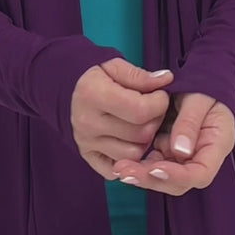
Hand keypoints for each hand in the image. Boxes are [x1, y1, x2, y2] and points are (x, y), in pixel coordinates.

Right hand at [71, 57, 173, 179]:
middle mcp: (87, 122)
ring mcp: (86, 143)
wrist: (67, 91)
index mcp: (92, 95)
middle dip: (155, 121)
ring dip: (145, 141)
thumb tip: (166, 80)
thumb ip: (141, 76)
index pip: (141, 110)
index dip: (160, 103)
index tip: (159, 95)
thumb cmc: (95, 77)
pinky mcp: (87, 156)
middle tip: (152, 110)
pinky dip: (129, 160)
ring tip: (141, 125)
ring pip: (133, 154)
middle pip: (141, 134)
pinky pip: (118, 168)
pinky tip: (130, 142)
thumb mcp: (115, 66)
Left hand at [111, 92, 234, 194]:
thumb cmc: (204, 85)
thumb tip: (180, 151)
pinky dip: (138, 165)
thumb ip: (190, 123)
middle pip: (178, 183)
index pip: (200, 174)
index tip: (155, 169)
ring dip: (141, 175)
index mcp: (217, 145)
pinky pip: (152, 165)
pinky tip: (122, 162)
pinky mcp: (167, 152)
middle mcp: (200, 157)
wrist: (198, 79)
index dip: (177, 176)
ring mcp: (182, 157)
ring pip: (162, 178)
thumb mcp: (200, 97)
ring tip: (120, 168)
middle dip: (151, 180)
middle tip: (125, 171)